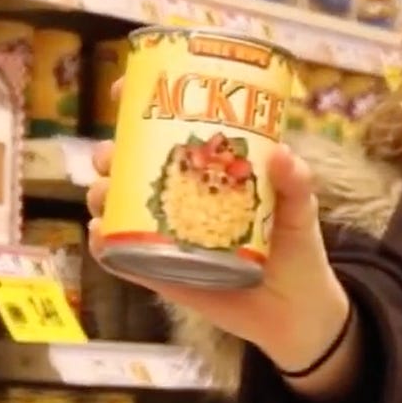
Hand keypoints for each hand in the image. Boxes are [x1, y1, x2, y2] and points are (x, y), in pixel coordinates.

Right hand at [85, 78, 350, 371]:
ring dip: (102, 196)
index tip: (123, 89)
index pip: (167, 132)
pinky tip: (101, 234)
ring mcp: (167, 237)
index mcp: (207, 172)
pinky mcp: (163, 277)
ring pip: (119, 209)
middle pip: (130, 168)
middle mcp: (180, 199)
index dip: (138, 110)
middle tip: (111, 154)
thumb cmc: (296, 247)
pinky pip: (125, 260)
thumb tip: (282, 154)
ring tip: (104, 193)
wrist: (296, 313)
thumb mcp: (300, 209)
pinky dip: (106, 247)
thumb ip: (296, 183)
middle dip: (110, 154)